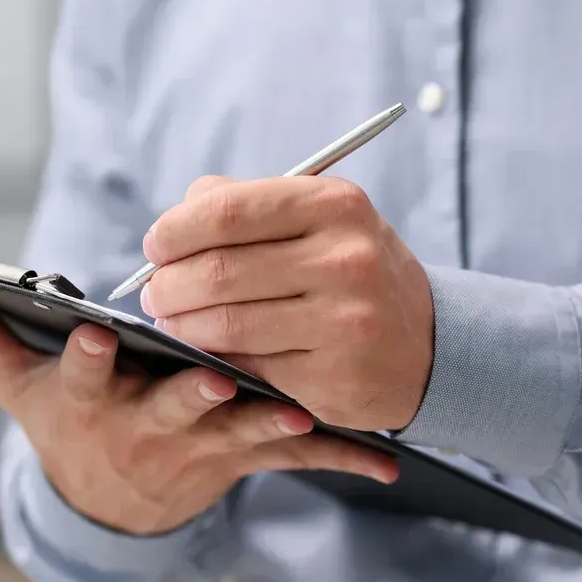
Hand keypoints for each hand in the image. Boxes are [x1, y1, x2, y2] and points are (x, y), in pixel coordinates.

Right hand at [0, 296, 397, 535]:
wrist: (116, 505)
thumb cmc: (67, 424)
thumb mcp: (17, 386)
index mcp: (89, 401)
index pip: (77, 373)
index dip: (80, 356)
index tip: (87, 328)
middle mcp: (144, 428)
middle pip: (168, 410)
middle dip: (189, 396)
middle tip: (212, 380)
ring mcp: (200, 448)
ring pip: (237, 434)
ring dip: (270, 424)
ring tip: (305, 413)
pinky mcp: (244, 458)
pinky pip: (294, 459)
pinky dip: (341, 457)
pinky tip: (388, 464)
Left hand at [139, 175, 434, 431]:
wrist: (426, 347)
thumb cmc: (351, 274)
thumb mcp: (319, 221)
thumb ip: (245, 206)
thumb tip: (174, 221)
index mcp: (335, 206)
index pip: (226, 211)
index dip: (174, 232)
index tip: (156, 247)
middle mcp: (346, 259)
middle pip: (217, 272)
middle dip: (168, 286)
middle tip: (155, 294)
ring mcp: (344, 322)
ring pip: (226, 325)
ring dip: (182, 327)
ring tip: (173, 322)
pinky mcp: (334, 376)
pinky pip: (249, 366)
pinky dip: (218, 360)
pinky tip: (214, 353)